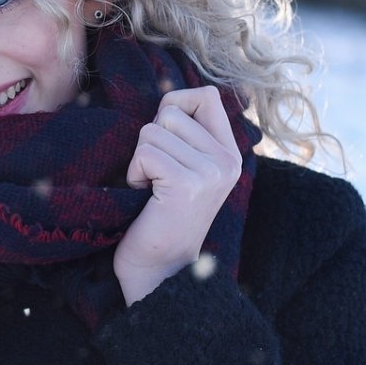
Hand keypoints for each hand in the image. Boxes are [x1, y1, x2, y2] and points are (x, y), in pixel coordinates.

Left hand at [113, 86, 241, 304]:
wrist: (159, 268)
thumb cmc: (161, 214)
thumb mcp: (186, 167)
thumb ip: (186, 133)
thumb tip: (169, 99)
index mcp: (230, 153)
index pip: (205, 95)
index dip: (173, 106)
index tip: (166, 141)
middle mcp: (227, 160)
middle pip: (172, 110)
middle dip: (151, 139)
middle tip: (157, 175)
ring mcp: (210, 172)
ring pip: (153, 131)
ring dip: (140, 159)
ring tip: (153, 189)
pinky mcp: (187, 184)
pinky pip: (145, 152)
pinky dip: (135, 172)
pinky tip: (146, 196)